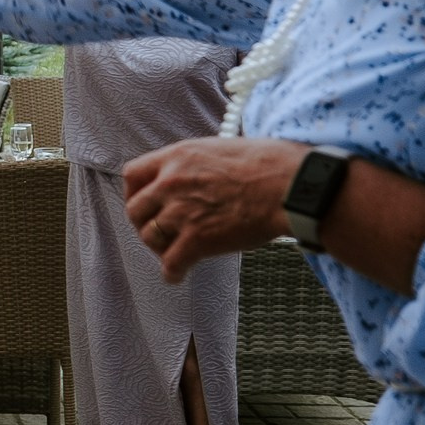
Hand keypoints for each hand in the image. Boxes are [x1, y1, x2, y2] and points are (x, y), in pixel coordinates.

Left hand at [122, 137, 297, 280]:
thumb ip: (195, 163)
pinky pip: (171, 263)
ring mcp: (182, 212)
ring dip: (159, 247)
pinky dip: (171, 273)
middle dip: (144, 223)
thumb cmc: (269, 164)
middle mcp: (171, 183)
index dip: (135, 192)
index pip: (133, 174)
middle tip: (159, 231)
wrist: (291, 186)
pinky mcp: (197, 240)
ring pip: (149, 236)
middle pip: (135, 210)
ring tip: (172, 252)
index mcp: (177, 157)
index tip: (144, 203)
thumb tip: (194, 175)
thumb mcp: (220, 149)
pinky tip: (177, 275)